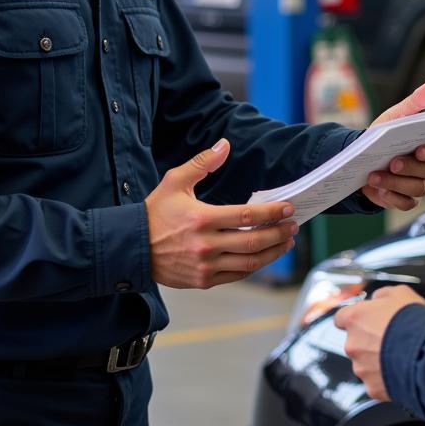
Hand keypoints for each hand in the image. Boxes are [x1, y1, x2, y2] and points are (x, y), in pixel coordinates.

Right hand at [145, 139, 297, 288]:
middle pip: (254, 242)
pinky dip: (254, 266)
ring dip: (273, 253)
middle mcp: (206, 245)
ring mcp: (205, 266)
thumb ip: (202, 163)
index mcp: (202, 219)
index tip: (288, 208)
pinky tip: (264, 256)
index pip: (247, 217)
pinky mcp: (203, 281)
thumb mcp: (174, 181)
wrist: (131, 247)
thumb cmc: (154, 213)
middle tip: (293, 226)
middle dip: (279, 234)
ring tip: (287, 243)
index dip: (272, 213)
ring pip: (249, 263)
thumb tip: (224, 144)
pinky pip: (236, 275)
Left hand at [334, 285, 424, 400]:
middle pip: (354, 342)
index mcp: (355, 318)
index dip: (354, 319)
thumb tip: (378, 299)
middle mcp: (352, 344)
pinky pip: (376, 381)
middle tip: (390, 338)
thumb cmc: (414, 323)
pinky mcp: (372, 388)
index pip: (341, 318)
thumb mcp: (400, 293)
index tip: (363, 320)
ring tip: (399, 355)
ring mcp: (361, 368)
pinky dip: (386, 377)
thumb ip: (382, 295)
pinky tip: (401, 369)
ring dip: (377, 360)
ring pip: (364, 363)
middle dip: (369, 341)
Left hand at [361, 79, 424, 210]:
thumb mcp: (396, 116)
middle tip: (393, 163)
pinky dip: (393, 198)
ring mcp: (419, 185)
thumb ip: (415, 102)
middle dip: (410, 168)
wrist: (362, 157)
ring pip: (416, 188)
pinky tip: (379, 190)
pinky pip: (405, 203)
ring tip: (375, 176)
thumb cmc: (384, 134)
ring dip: (395, 182)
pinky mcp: (405, 199)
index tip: (418, 149)